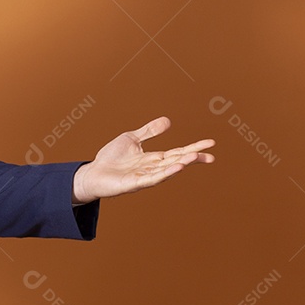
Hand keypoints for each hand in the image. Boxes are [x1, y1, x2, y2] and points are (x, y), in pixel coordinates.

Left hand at [72, 117, 214, 203]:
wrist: (92, 173)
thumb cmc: (110, 158)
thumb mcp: (131, 139)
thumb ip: (149, 131)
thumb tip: (168, 121)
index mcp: (153, 158)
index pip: (178, 152)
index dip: (194, 148)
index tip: (211, 143)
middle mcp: (152, 168)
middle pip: (177, 161)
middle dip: (193, 158)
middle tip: (212, 156)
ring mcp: (144, 176)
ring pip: (167, 170)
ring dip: (181, 164)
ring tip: (195, 158)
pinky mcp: (134, 183)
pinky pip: (152, 178)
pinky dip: (165, 173)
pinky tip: (176, 168)